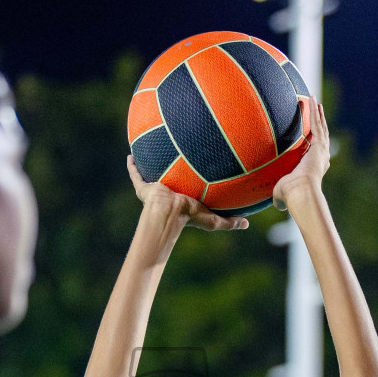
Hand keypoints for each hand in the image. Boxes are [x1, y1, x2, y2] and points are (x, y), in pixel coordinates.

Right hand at [127, 156, 247, 231]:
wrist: (169, 213)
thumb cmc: (190, 217)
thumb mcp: (214, 220)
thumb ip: (230, 222)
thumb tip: (248, 224)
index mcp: (184, 200)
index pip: (188, 190)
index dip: (192, 182)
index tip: (197, 171)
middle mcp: (169, 193)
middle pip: (170, 180)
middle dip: (171, 170)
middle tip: (175, 156)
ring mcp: (156, 190)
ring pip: (151, 175)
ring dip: (150, 166)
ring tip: (151, 151)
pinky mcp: (144, 188)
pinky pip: (136, 175)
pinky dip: (132, 167)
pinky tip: (130, 156)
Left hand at [272, 100, 330, 209]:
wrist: (301, 192)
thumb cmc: (292, 196)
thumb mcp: (283, 194)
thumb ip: (280, 198)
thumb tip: (276, 205)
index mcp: (313, 168)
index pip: (315, 152)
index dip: (316, 145)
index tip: (314, 139)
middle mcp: (320, 158)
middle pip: (321, 136)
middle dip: (320, 124)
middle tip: (318, 112)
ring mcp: (321, 150)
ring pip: (320, 127)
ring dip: (318, 114)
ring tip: (316, 102)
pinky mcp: (319, 144)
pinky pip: (316, 123)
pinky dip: (314, 111)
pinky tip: (312, 100)